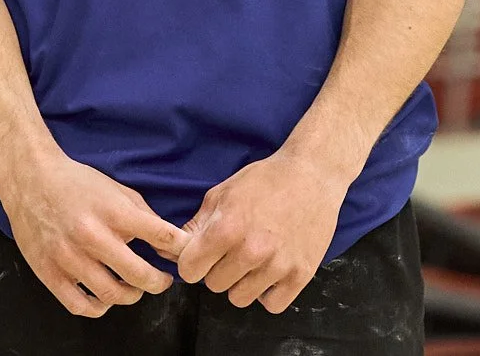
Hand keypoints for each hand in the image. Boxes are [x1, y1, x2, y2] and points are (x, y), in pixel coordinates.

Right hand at [0, 145, 190, 317]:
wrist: (30, 179)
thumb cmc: (76, 183)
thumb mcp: (116, 189)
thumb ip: (144, 215)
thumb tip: (169, 244)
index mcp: (113, 211)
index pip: (161, 235)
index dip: (180, 248)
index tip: (185, 255)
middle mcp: (92, 236)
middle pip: (140, 275)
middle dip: (160, 282)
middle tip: (163, 281)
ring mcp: (69, 258)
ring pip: (113, 296)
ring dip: (131, 295)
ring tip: (134, 287)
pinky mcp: (49, 273)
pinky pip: (81, 306)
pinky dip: (99, 307)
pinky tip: (105, 297)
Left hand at [175, 149, 352, 313]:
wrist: (312, 174)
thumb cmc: (265, 180)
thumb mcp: (222, 194)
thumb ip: (195, 226)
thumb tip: (167, 251)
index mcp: (226, 228)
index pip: (189, 271)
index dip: (193, 262)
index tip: (203, 254)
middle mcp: (251, 251)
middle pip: (214, 286)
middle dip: (218, 270)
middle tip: (234, 250)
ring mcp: (278, 266)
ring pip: (240, 298)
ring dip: (243, 282)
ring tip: (255, 258)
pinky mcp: (301, 275)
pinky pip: (271, 304)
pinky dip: (269, 292)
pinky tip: (271, 270)